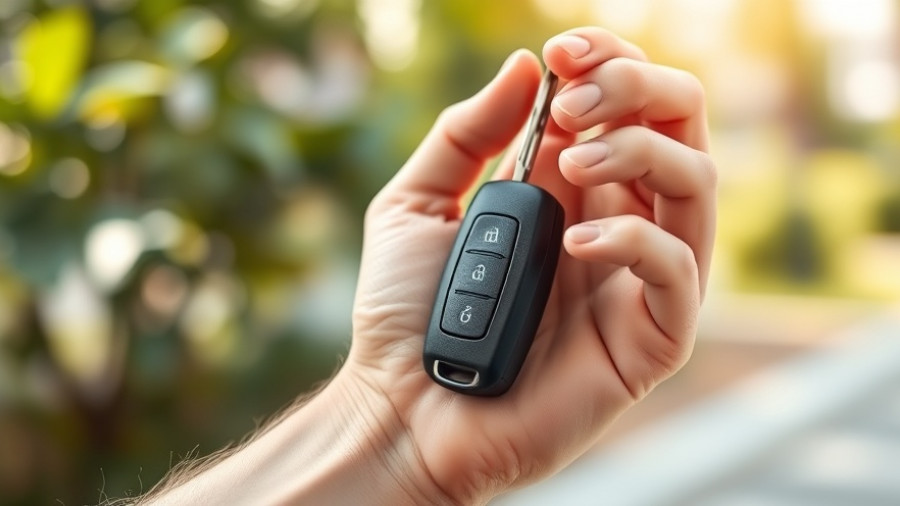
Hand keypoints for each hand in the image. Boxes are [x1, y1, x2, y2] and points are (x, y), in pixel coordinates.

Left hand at [347, 27, 715, 503]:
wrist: (400, 408)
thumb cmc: (405, 311)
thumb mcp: (415, 204)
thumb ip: (468, 134)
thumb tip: (525, 67)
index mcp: (571, 190)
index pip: (628, 105)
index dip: (611, 62)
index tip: (563, 51)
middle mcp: (614, 223)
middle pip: (679, 128)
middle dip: (638, 88)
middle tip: (572, 98)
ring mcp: (636, 281)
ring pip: (696, 185)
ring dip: (642, 149)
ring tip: (574, 157)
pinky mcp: (649, 340)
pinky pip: (679, 272)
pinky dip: (637, 239)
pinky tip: (579, 241)